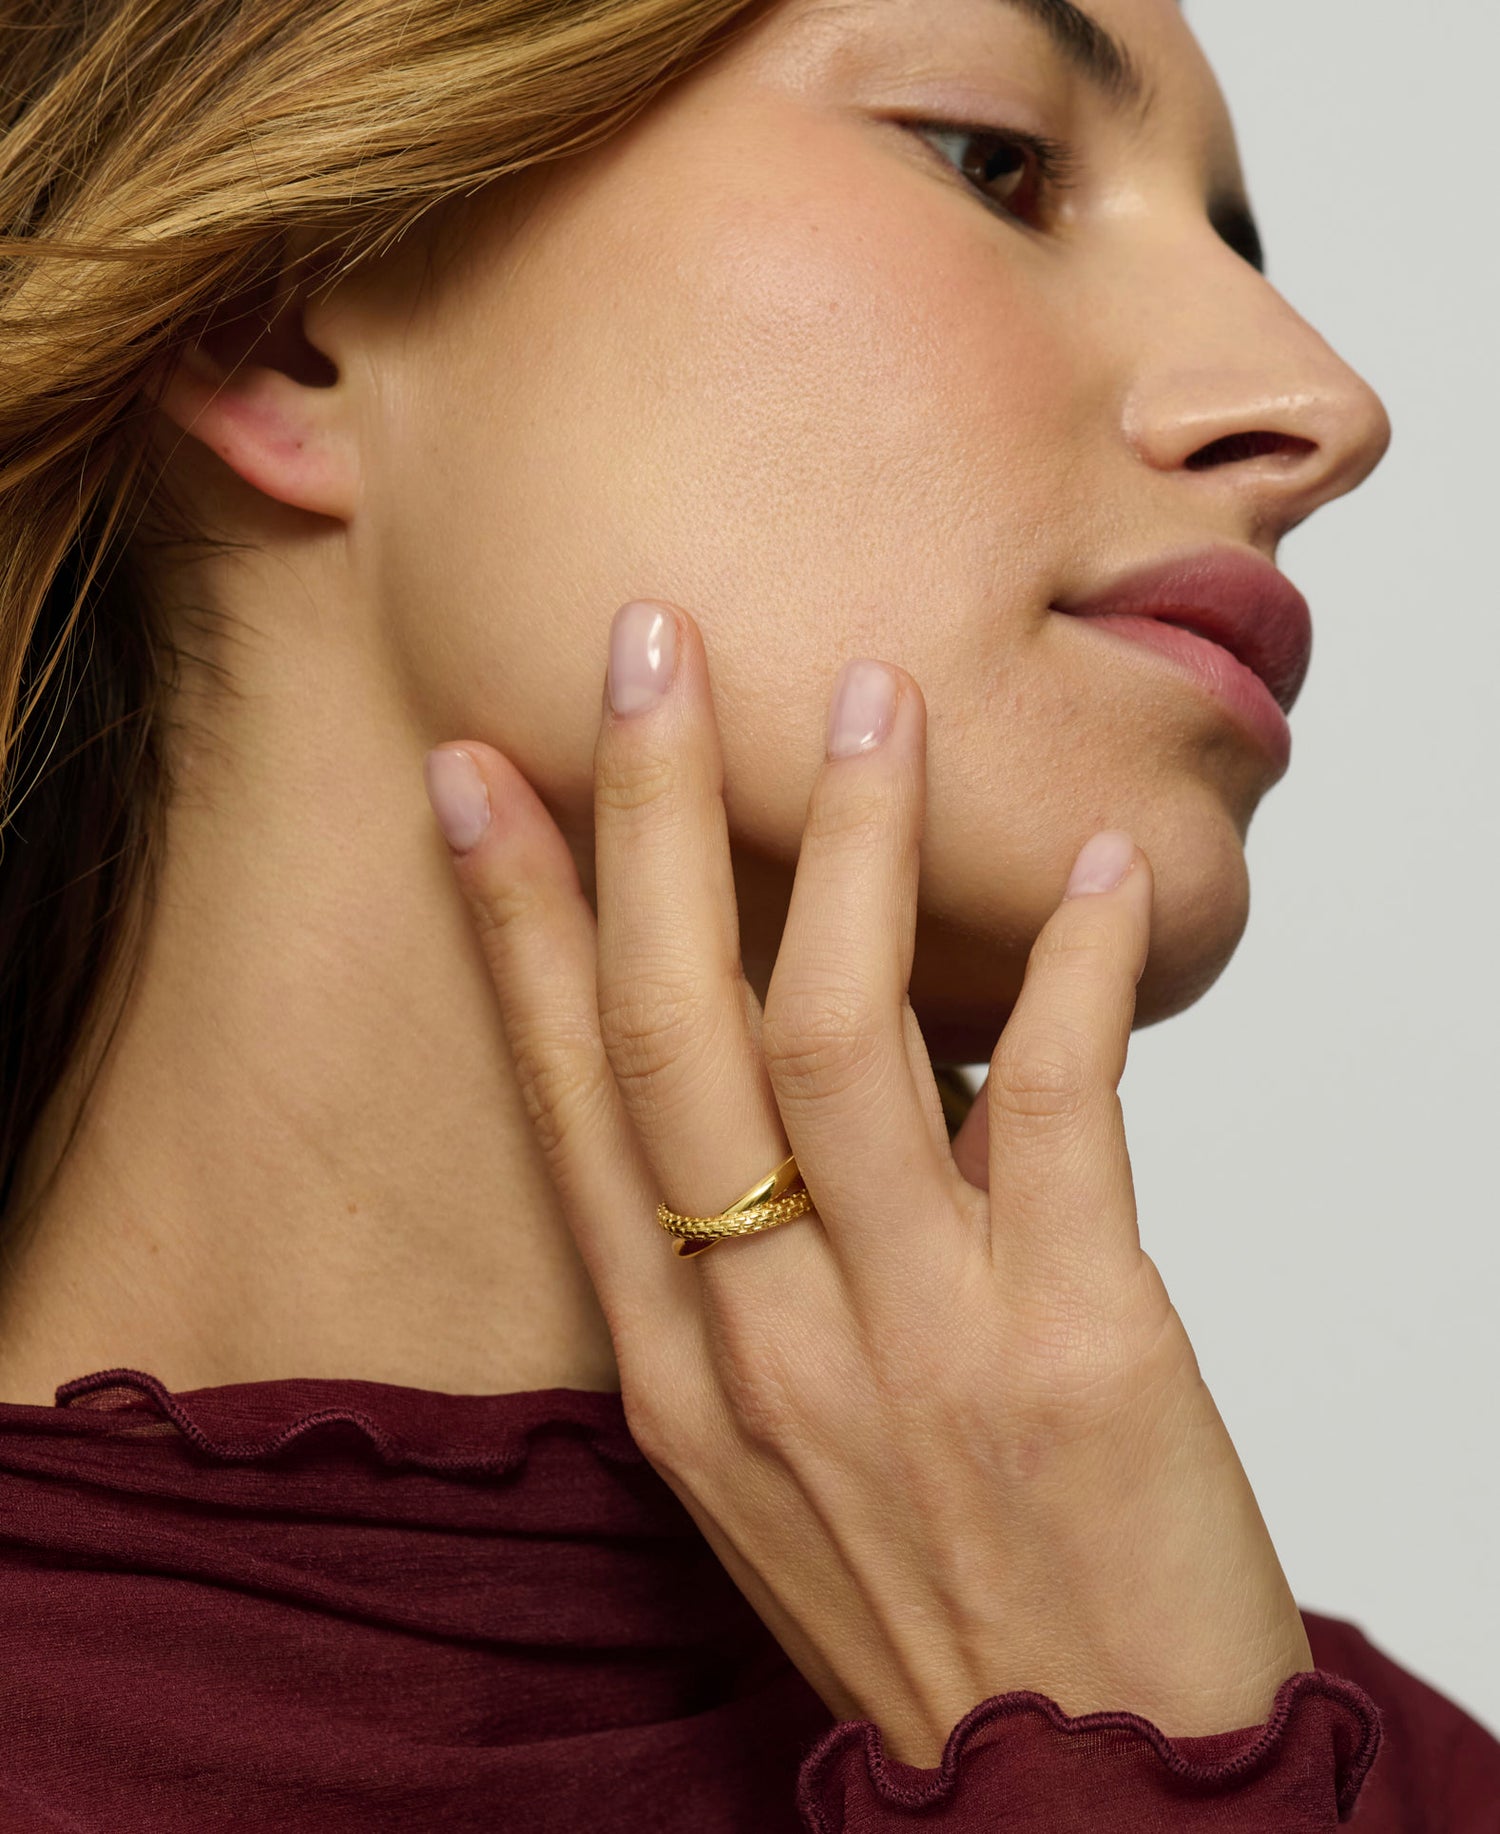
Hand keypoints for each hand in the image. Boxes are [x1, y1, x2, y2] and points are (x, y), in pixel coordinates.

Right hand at [422, 597, 1312, 1768]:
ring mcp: (914, 1341)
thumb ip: (773, 1278)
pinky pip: (1053, 1106)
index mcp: (675, 1369)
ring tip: (872, 707)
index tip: (478, 776)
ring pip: (841, 1039)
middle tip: (652, 652)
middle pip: (672, 1031)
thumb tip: (838, 1078)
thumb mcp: (787, 1458)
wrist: (1080, 1800)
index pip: (569, 1097)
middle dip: (646, 824)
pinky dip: (1069, 970)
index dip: (515, 924)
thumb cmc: (933, 1613)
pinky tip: (1097, 872)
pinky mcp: (1078, 1344)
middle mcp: (762, 1343)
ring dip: (849, 851)